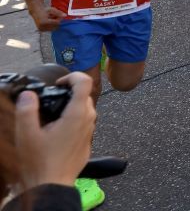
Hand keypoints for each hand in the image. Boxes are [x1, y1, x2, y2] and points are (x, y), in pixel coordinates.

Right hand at [14, 72, 95, 189]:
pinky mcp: (87, 142)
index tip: (57, 84)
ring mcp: (90, 132)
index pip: (84, 82)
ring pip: (86, 109)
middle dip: (69, 92)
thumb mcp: (27, 134)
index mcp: (76, 114)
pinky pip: (84, 124)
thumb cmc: (39, 162)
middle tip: (50, 100)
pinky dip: (73, 120)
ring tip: (52, 117)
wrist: (51, 185)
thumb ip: (27, 110)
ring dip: (71, 107)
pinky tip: (56, 132)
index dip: (72, 76)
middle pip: (85, 95)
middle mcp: (88, 120)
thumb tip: (29, 94)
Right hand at [31, 6, 64, 31]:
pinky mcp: (41, 30)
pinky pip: (50, 29)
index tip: (56, 15)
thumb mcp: (52, 10)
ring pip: (53, 28)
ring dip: (54, 24)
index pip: (56, 23)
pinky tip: (48, 22)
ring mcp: (41, 29)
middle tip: (53, 17)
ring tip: (50, 19)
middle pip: (55, 26)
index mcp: (45, 22)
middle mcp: (42, 26)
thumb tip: (65, 16)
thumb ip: (59, 13)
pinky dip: (51, 26)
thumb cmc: (45, 10)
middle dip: (56, 22)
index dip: (58, 19)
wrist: (36, 12)